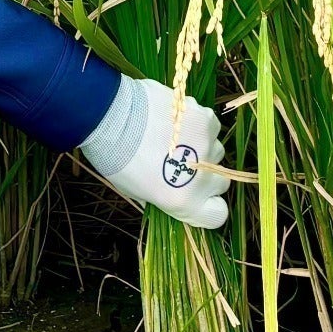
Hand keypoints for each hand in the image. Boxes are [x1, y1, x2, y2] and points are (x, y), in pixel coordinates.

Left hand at [80, 74, 231, 229]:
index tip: (197, 196)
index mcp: (184, 201)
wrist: (112, 116)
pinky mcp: (206, 120)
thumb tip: (175, 193)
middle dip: (204, 175)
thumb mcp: (137, 191)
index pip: (217, 215)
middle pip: (220, 183)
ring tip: (174, 138)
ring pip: (217, 151)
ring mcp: (208, 146)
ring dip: (202, 148)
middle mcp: (202, 177)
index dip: (209, 206)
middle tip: (180, 163)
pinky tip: (176, 121)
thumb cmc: (117, 158)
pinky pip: (211, 126)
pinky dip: (198, 124)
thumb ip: (164, 196)